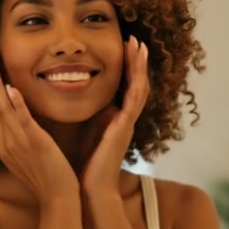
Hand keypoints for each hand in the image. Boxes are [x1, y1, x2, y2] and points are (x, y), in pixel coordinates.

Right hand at [0, 55, 78, 203]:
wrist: (58, 198)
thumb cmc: (42, 180)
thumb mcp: (19, 162)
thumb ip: (5, 145)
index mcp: (2, 146)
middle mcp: (6, 143)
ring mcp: (19, 143)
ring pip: (4, 109)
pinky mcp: (36, 143)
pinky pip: (23, 120)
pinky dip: (17, 104)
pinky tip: (12, 88)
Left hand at [81, 37, 149, 198]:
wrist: (92, 189)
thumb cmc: (88, 167)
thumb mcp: (89, 135)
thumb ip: (94, 119)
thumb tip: (92, 104)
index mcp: (117, 121)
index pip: (126, 89)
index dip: (128, 69)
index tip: (124, 48)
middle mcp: (126, 120)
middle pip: (136, 84)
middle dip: (136, 62)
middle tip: (135, 39)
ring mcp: (128, 123)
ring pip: (139, 87)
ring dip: (140, 65)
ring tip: (139, 44)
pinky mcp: (125, 126)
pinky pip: (134, 98)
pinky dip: (137, 78)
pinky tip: (137, 62)